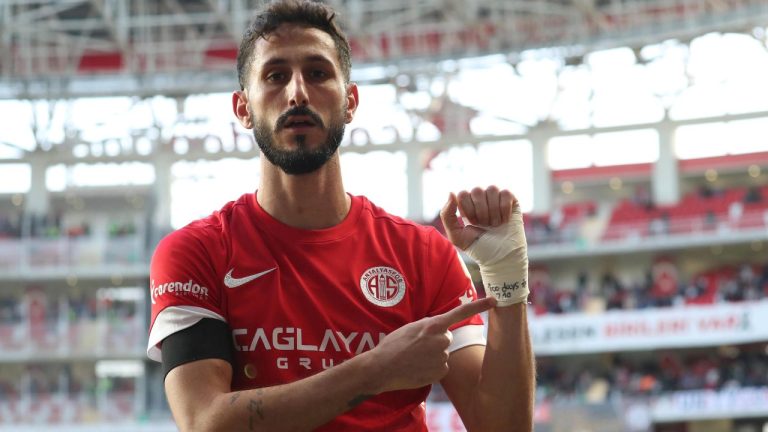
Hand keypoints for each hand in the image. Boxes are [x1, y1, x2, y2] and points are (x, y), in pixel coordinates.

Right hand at [369, 297, 495, 392]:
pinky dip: (432, 368)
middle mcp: (441, 339)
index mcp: (433, 325)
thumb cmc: (392, 346)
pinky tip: (418, 368)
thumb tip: (438, 330)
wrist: (382, 367)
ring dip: (433, 356)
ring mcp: (442, 356)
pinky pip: (441, 368)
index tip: (494, 300)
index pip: (460, 312)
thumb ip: (428, 327)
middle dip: (436, 341)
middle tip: (417, 347)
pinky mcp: (441, 371)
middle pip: (447, 338)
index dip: (479, 305)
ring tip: (414, 358)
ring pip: (443, 354)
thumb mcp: (410, 328)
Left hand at [439, 186, 515, 249]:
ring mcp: (496, 198)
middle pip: (477, 190)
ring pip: (492, 189)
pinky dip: (504, 209)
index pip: (463, 193)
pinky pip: (506, 193)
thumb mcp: (456, 235)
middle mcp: (481, 198)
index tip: (473, 224)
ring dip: (493, 211)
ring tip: (495, 224)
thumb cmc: (478, 247)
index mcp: (467, 204)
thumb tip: (451, 192)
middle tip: (485, 225)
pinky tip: (504, 220)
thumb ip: (447, 215)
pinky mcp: (512, 200)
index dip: (468, 210)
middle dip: (480, 211)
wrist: (501, 257)